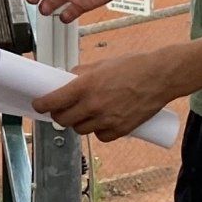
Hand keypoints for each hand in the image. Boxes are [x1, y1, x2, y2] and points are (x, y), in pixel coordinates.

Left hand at [32, 49, 181, 141]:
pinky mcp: (121, 130)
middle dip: (59, 115)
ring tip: (85, 113)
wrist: (162, 76)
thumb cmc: (134, 66)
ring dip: (78, 123)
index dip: (42, 105)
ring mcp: (107, 119)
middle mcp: (94, 105)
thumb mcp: (102, 64)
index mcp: (86, 86)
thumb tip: (66, 80)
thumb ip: (81, 74)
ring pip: (80, 130)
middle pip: (63, 120)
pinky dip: (98, 131)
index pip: (53, 102)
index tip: (39, 104)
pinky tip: (102, 122)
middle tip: (61, 110)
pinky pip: (100, 137)